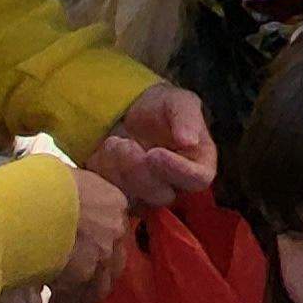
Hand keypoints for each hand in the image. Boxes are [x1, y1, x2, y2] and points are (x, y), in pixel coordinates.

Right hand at [42, 167, 129, 302]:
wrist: (30, 197)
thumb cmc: (41, 181)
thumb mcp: (66, 179)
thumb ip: (74, 196)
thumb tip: (61, 203)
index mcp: (114, 203)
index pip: (114, 232)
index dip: (99, 249)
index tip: (83, 259)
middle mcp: (115, 231)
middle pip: (110, 266)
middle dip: (90, 282)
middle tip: (69, 293)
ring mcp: (102, 256)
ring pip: (94, 291)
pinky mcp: (80, 279)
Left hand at [86, 85, 217, 208]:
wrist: (130, 110)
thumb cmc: (161, 106)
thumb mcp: (178, 102)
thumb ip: (186, 119)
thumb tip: (190, 140)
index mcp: (198, 164)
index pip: (197, 179)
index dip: (177, 170)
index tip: (155, 153)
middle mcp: (176, 184)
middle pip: (162, 195)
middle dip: (140, 171)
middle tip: (127, 144)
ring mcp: (147, 193)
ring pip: (135, 200)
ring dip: (120, 171)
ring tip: (114, 143)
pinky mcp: (122, 194)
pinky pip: (111, 197)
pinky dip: (104, 173)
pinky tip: (105, 151)